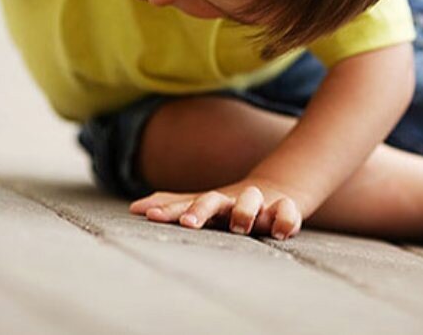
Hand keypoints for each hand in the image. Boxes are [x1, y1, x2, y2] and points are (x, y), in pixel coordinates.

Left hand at [129, 178, 305, 239]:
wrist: (278, 191)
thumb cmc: (232, 205)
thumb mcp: (204, 204)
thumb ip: (174, 206)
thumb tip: (134, 208)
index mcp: (212, 202)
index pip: (185, 204)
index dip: (169, 211)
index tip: (151, 217)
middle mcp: (232, 201)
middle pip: (214, 200)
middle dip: (201, 210)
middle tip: (189, 224)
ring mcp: (260, 206)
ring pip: (252, 200)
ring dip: (245, 210)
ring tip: (239, 225)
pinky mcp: (285, 212)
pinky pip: (288, 213)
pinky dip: (285, 219)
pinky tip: (279, 232)